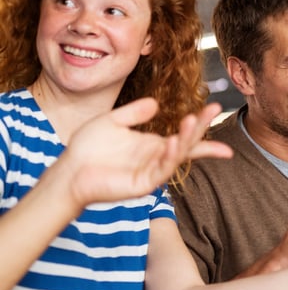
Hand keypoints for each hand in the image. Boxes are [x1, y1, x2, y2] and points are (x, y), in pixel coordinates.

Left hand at [63, 98, 232, 207]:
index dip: (201, 123)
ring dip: (187, 140)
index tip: (216, 108)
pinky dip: (170, 157)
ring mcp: (152, 172)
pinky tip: (173, 143)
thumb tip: (156, 103)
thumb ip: (133, 112)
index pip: (184, 135)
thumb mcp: (112, 121)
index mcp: (153, 144)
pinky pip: (162, 171)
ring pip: (177, 156)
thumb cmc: (87, 148)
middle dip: (201, 127)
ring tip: (192, 120)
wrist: (69, 171)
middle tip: (215, 109)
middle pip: (187, 142)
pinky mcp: (143, 185)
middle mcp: (157, 158)